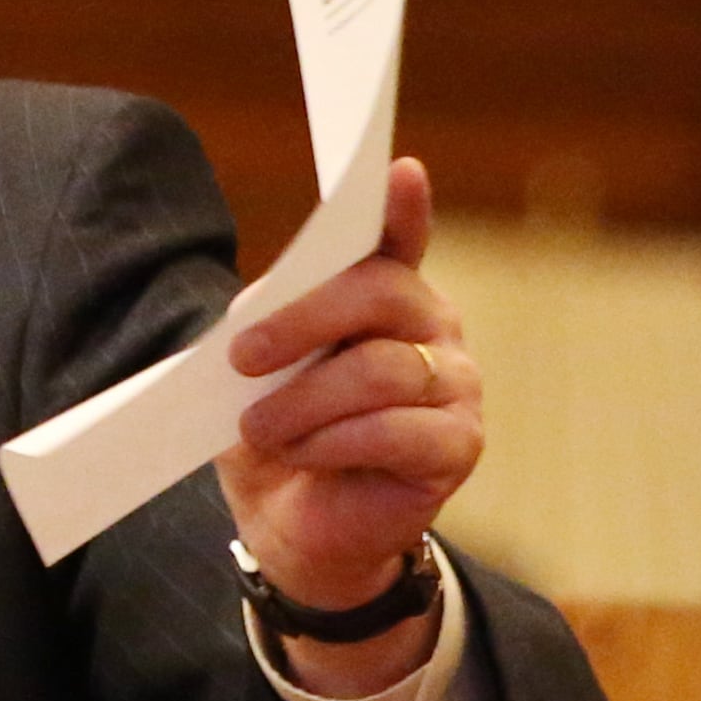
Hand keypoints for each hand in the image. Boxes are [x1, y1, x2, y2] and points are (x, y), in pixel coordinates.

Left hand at [219, 157, 478, 698]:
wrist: (294, 529)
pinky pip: (399, 430)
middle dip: (301, 322)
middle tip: (241, 358)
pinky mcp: (460, 445)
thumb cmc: (275, 439)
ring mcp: (456, 384)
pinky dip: (336, 441)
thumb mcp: (253, 377)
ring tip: (261, 429)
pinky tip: (304, 453)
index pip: (396, 241)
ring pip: (380, 371)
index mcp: (383, 297)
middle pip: (378, 296)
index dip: (399, 208)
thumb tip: (262, 308)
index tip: (395, 171)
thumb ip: (268, 329)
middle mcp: (432, 327)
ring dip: (305, 402)